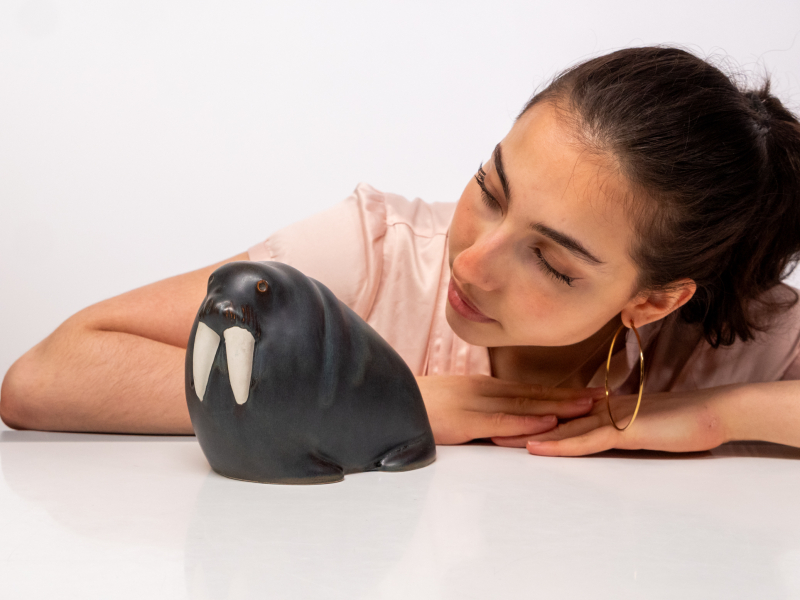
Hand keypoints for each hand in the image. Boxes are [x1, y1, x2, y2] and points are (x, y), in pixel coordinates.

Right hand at [416, 374, 605, 444]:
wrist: (382, 402)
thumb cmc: (410, 407)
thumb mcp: (446, 405)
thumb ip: (470, 409)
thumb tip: (491, 418)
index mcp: (478, 387)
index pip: (526, 388)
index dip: (558, 390)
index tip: (585, 391)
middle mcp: (482, 390)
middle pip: (534, 393)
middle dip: (570, 396)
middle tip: (604, 396)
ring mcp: (474, 403)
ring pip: (525, 404)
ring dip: (560, 405)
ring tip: (590, 407)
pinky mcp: (463, 420)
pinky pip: (501, 421)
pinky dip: (527, 421)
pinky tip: (549, 421)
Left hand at [491, 385, 740, 455]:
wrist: (714, 412)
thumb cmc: (681, 420)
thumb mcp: (638, 424)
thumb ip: (615, 425)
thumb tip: (597, 429)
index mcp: (601, 407)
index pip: (556, 411)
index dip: (528, 414)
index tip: (498, 417)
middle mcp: (599, 409)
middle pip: (550, 417)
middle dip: (516, 422)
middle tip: (483, 426)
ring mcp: (611, 419)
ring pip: (561, 428)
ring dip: (528, 434)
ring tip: (496, 438)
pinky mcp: (625, 432)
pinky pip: (587, 441)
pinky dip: (560, 445)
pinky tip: (537, 449)